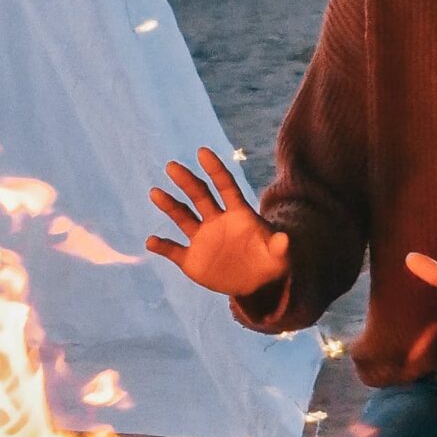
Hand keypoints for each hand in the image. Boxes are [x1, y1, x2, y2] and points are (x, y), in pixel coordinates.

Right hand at [146, 147, 290, 298]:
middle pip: (200, 196)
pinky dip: (162, 246)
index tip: (202, 152)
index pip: (226, 186)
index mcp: (238, 214)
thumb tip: (285, 238)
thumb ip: (279, 247)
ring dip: (169, 205)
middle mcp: (216, 221)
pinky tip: (151, 242)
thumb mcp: (279, 257)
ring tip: (156, 193)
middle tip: (172, 166)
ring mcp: (202, 239)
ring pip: (183, 217)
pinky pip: (173, 250)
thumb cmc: (270, 263)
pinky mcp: (191, 259)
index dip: (215, 170)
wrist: (255, 283)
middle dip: (187, 181)